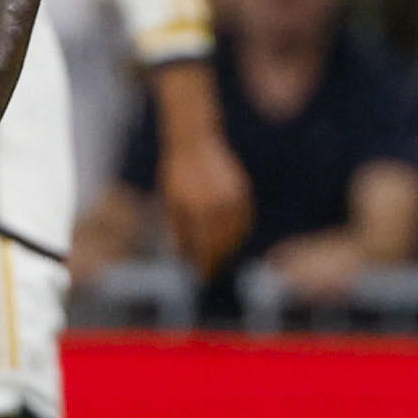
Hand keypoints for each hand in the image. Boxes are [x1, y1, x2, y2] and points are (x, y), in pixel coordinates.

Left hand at [155, 118, 251, 277]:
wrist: (195, 142)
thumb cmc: (177, 174)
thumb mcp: (172, 204)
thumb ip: (180, 232)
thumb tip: (184, 257)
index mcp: (200, 211)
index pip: (206, 248)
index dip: (203, 265)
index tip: (200, 275)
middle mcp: (220, 207)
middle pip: (223, 245)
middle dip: (216, 261)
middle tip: (209, 272)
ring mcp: (235, 199)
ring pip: (237, 235)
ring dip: (230, 250)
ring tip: (220, 259)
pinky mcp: (243, 192)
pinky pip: (245, 221)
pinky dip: (240, 234)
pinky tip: (231, 240)